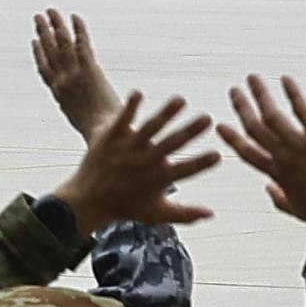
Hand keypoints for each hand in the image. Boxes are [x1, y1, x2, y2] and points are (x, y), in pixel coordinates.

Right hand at [30, 10, 119, 136]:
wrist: (106, 135)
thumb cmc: (99, 136)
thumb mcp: (83, 122)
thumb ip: (80, 112)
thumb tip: (83, 111)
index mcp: (59, 94)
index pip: (44, 69)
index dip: (39, 54)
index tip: (34, 41)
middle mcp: (63, 82)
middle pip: (49, 51)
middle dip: (43, 32)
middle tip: (38, 16)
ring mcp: (75, 75)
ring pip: (61, 44)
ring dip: (55, 25)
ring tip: (50, 10)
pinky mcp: (90, 71)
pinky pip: (82, 45)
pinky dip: (79, 30)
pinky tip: (76, 16)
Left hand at [53, 92, 217, 231]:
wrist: (88, 200)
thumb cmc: (126, 207)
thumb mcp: (157, 214)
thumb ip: (186, 214)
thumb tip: (213, 213)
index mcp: (159, 179)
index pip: (185, 170)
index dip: (201, 163)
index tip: (218, 155)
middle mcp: (145, 162)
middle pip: (171, 144)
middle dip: (190, 131)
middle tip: (207, 118)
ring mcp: (127, 148)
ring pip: (150, 128)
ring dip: (165, 113)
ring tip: (181, 99)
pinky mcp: (111, 138)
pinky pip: (122, 121)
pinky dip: (129, 108)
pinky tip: (138, 92)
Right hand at [222, 74, 305, 224]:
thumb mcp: (298, 210)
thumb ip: (279, 199)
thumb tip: (267, 189)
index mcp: (276, 174)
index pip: (247, 152)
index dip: (232, 138)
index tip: (220, 125)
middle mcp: (282, 157)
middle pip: (254, 128)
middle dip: (242, 107)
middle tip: (234, 91)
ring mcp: (299, 146)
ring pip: (271, 115)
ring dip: (260, 94)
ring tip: (252, 78)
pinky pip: (302, 110)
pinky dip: (292, 93)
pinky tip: (285, 78)